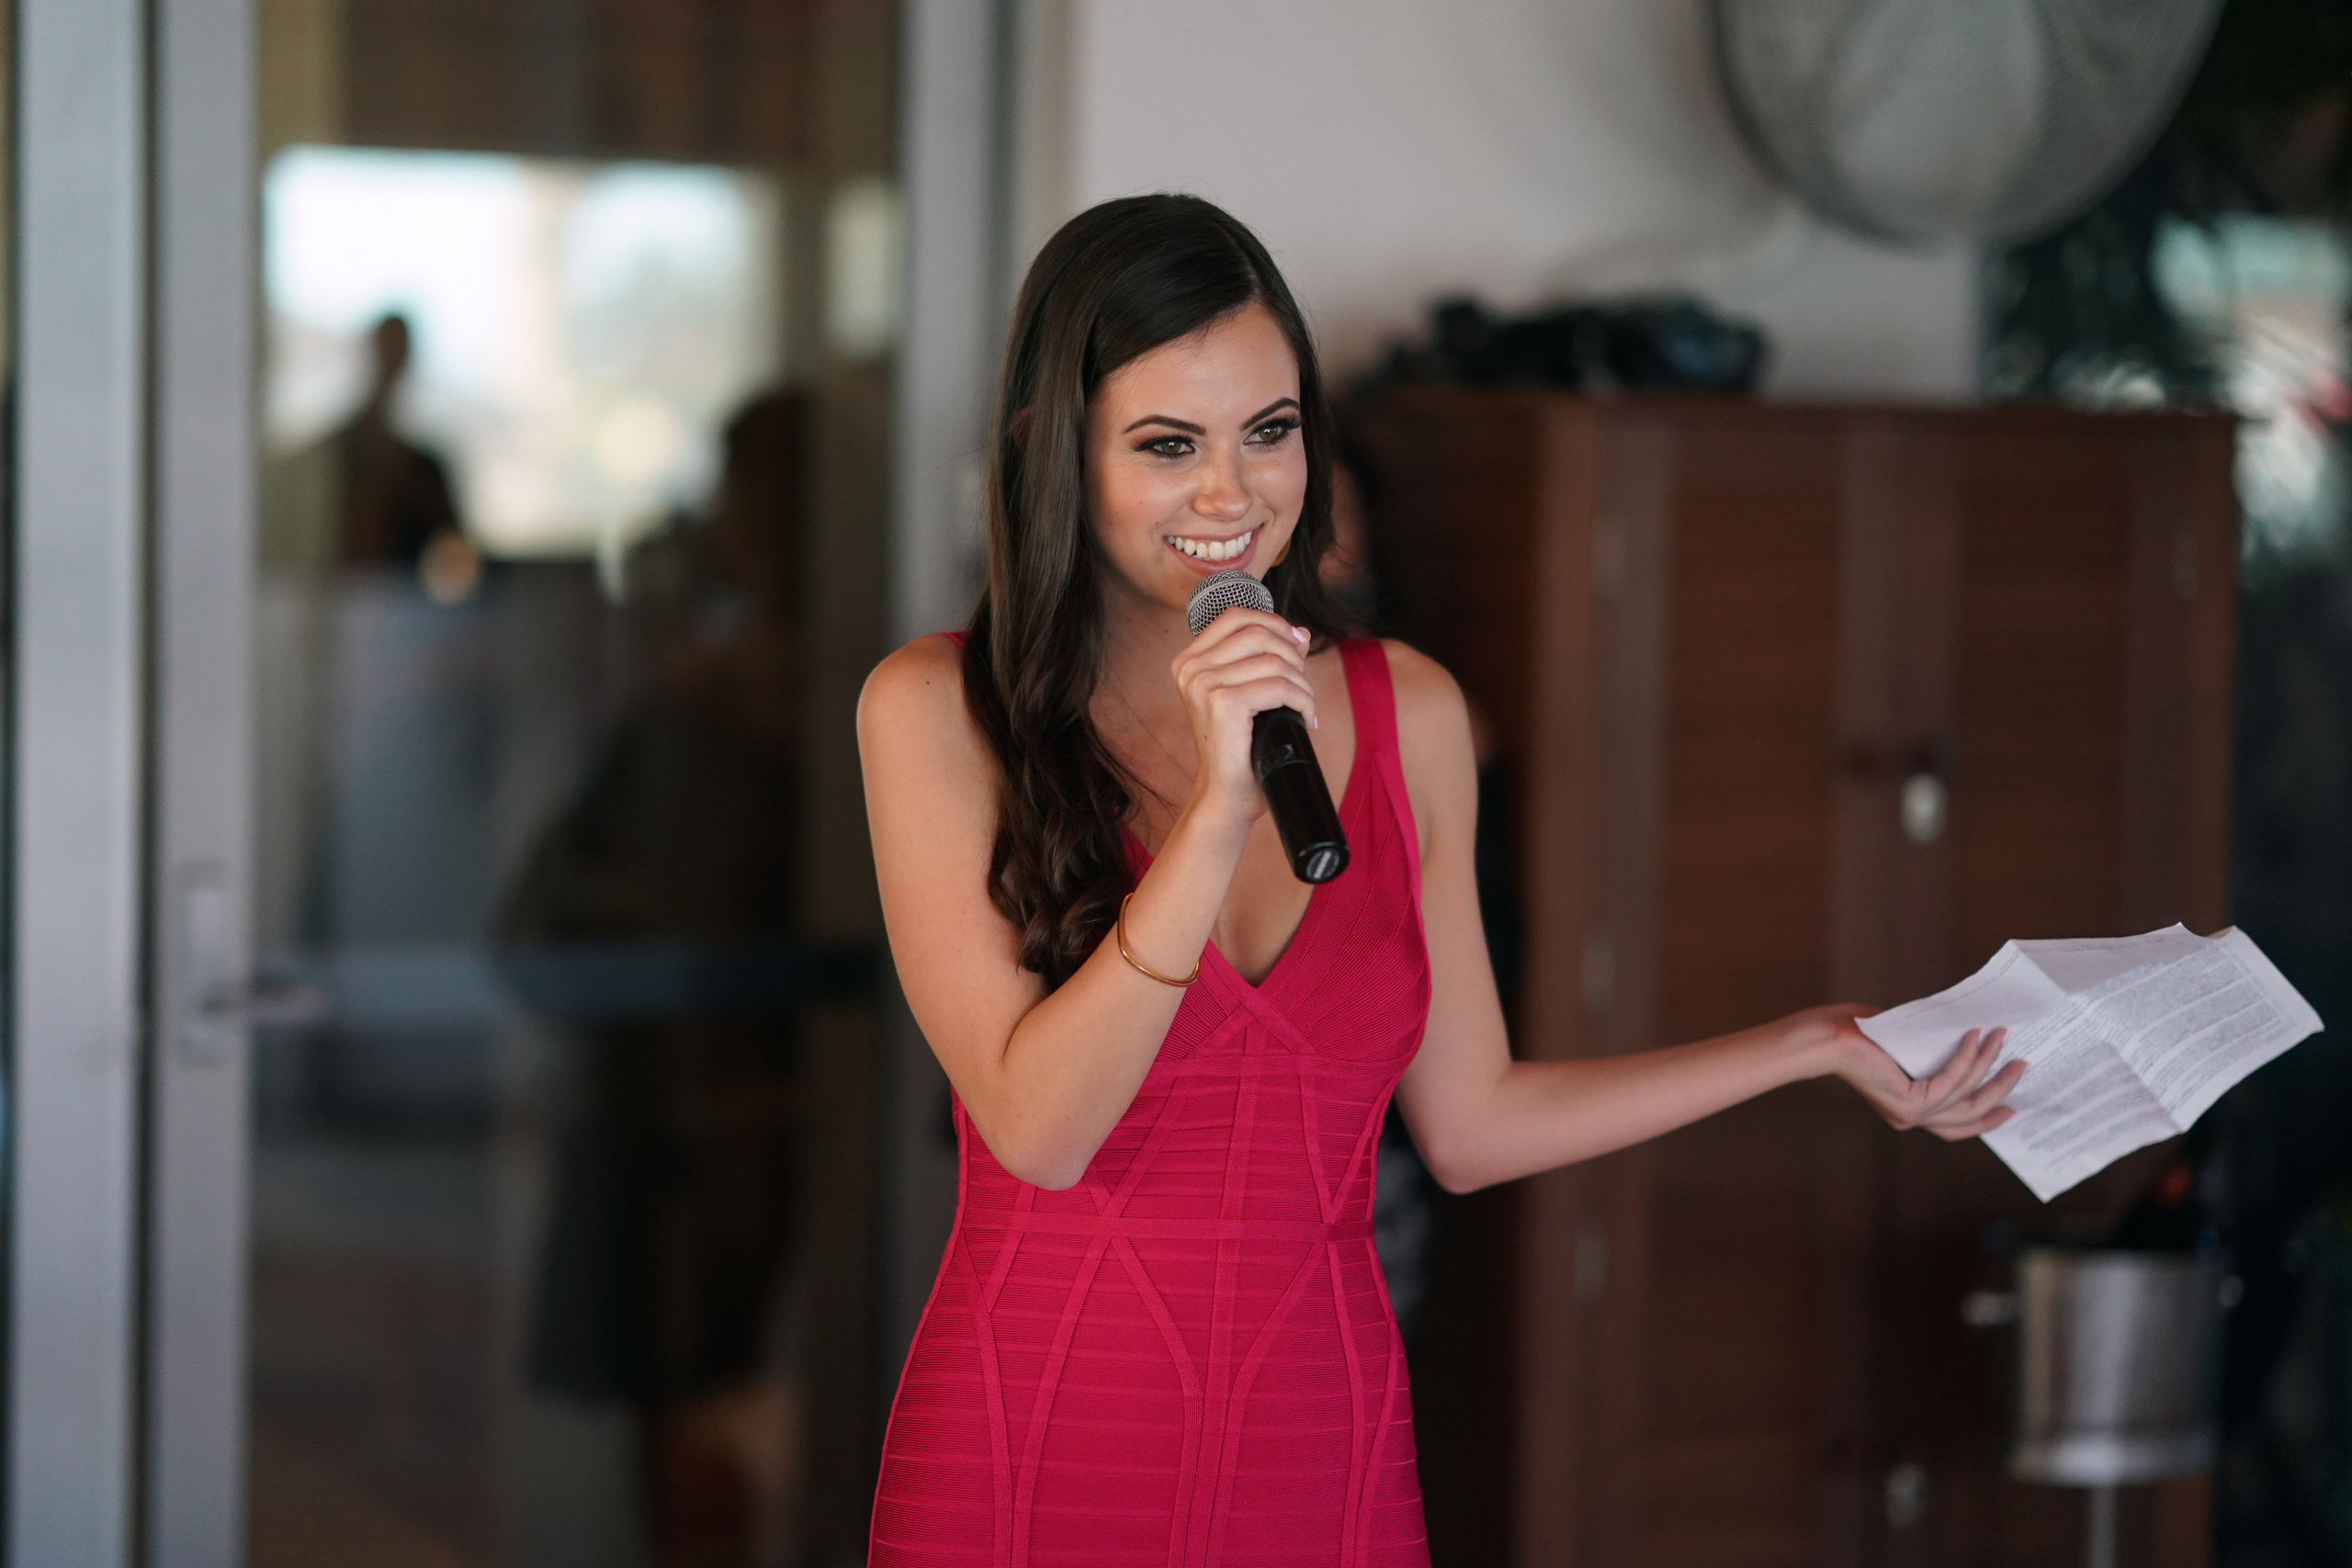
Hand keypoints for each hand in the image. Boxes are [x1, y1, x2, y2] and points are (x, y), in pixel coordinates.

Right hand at [1167, 607, 1315, 823]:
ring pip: (1274, 660)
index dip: (1273, 622)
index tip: (1297, 645)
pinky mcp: (1223, 704)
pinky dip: (1303, 700)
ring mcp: (1203, 685)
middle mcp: (1190, 668)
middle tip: (1302, 686)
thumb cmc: (1239, 747)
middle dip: (1293, 655)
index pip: (1236, 616)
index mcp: (1189, 661)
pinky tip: (1306, 718)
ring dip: (1303, 683)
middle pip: (1258, 633)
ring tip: (1306, 707)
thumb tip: (1301, 632)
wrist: (1226, 794)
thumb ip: (1267, 659)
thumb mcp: (1249, 694)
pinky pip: (1279, 686)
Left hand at [1803, 1004, 2024, 1139]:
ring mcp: (1910, 1113)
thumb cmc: (1862, 1036)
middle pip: (1971, 1113)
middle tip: (2022, 1064)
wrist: (1828, 1038)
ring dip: (1989, 1062)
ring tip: (2003, 1035)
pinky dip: (1967, 1057)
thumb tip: (1976, 1037)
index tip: (2013, 1106)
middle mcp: (1911, 1118)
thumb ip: (1937, 1055)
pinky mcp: (1909, 1100)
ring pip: (1966, 1094)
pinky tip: (1975, 1035)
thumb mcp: (1909, 1048)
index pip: (1958, 1125)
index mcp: (1910, 1109)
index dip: (1988, 1119)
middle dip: (2000, 1089)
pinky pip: (1951, 1080)